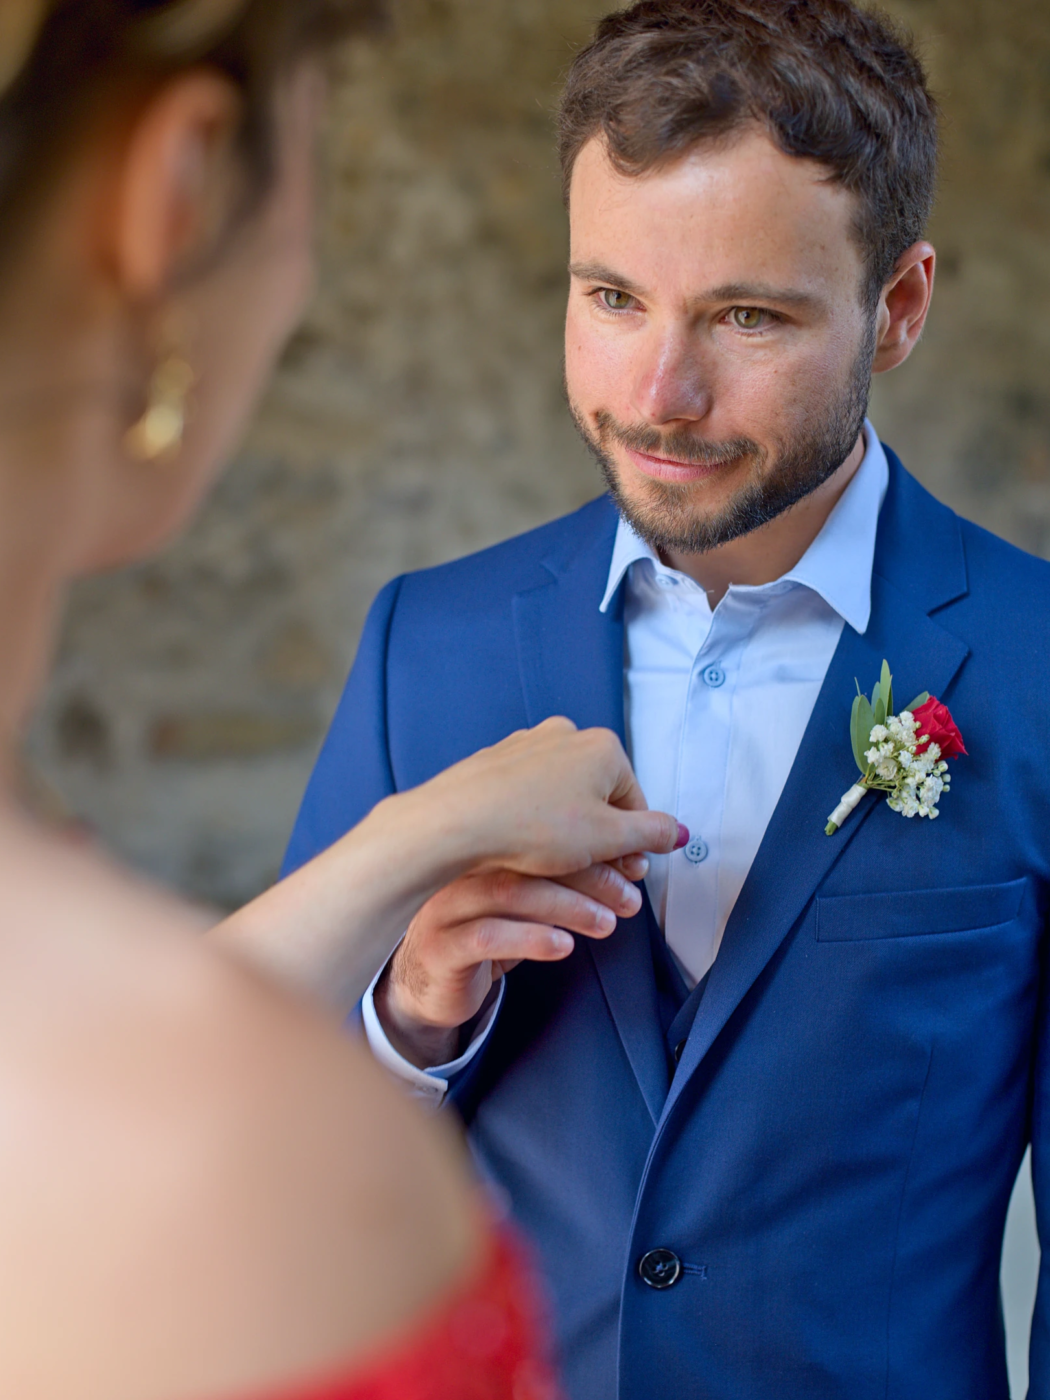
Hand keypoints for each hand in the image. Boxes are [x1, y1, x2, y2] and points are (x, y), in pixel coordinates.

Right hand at [374, 857, 649, 1067]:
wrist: (428, 983)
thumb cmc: (484, 932)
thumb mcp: (526, 902)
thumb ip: (563, 881)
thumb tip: (627, 866)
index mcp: (484, 848)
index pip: (543, 834)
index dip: (594, 846)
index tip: (633, 864)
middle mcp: (461, 868)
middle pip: (528, 859)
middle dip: (588, 876)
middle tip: (627, 897)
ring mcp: (445, 906)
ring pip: (509, 893)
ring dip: (567, 906)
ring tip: (606, 923)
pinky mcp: (440, 947)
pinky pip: (485, 937)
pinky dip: (530, 938)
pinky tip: (562, 946)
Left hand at [406, 717, 683, 880]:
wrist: (457, 820)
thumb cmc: (532, 826)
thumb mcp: (607, 839)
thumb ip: (651, 834)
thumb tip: (678, 831)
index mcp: (602, 747)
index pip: (635, 803)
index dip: (632, 845)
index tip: (625, 875)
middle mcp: (565, 735)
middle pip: (599, 797)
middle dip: (600, 837)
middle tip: (593, 876)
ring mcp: (527, 745)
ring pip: (562, 795)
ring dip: (566, 830)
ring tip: (553, 865)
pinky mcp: (496, 761)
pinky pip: (527, 793)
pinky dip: (532, 819)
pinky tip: (521, 846)